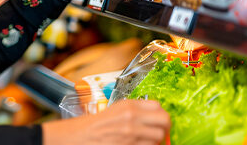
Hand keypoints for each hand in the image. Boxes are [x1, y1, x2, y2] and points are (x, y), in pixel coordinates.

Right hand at [42, 99, 170, 144]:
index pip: (158, 106)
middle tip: (162, 133)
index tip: (160, 121)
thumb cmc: (98, 124)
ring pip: (159, 137)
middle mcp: (132, 118)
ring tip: (147, 141)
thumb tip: (156, 115)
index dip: (161, 115)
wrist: (82, 137)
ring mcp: (132, 134)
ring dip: (156, 141)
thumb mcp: (117, 109)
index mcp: (129, 106)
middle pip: (164, 121)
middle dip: (165, 128)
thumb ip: (136, 109)